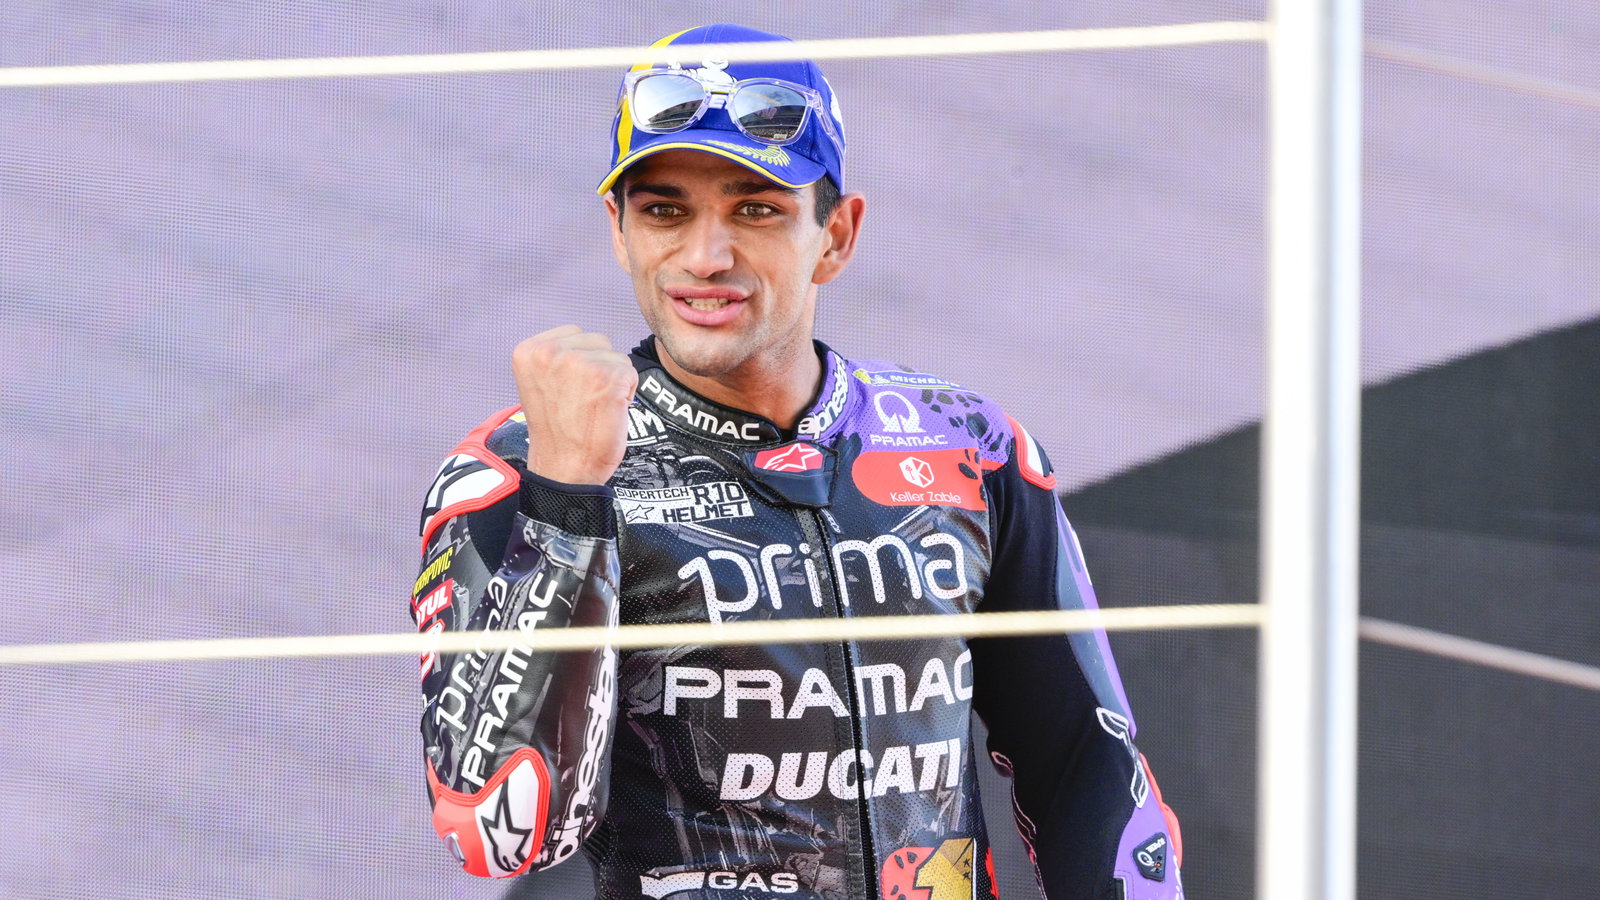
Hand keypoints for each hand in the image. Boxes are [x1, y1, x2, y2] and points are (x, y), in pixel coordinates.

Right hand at [512, 325, 637, 485]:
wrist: (564, 469)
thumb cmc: (558, 431)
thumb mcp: (541, 383)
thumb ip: (558, 357)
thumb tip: (585, 342)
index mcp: (529, 350)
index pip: (574, 334)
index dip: (580, 364)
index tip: (567, 392)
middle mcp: (550, 352)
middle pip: (598, 342)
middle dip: (599, 369)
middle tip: (582, 402)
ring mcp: (579, 363)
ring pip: (617, 357)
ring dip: (613, 381)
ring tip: (593, 408)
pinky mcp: (607, 377)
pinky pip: (631, 374)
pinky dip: (626, 395)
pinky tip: (607, 413)